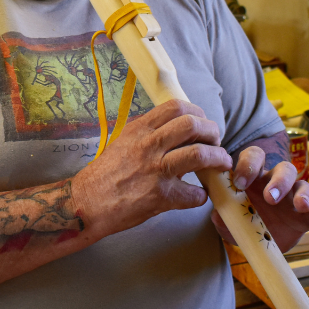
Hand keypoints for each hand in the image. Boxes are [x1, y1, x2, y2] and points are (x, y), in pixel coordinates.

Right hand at [72, 99, 231, 236]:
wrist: (87, 202)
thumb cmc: (106, 174)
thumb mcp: (124, 142)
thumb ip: (149, 134)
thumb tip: (178, 130)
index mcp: (140, 129)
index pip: (176, 106)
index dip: (198, 113)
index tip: (202, 124)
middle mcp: (149, 145)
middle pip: (193, 125)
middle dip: (212, 132)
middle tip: (216, 143)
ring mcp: (155, 171)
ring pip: (199, 154)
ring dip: (218, 159)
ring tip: (221, 164)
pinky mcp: (160, 196)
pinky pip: (194, 194)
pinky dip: (202, 196)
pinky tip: (199, 196)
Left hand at [212, 141, 308, 250]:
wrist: (255, 241)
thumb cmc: (240, 222)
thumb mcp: (227, 221)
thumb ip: (222, 216)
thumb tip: (219, 215)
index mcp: (254, 176)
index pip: (254, 158)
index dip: (248, 166)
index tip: (240, 183)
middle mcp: (275, 182)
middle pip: (284, 168)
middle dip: (278, 180)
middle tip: (270, 197)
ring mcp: (293, 198)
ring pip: (303, 185)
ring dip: (303, 194)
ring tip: (301, 206)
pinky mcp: (306, 216)